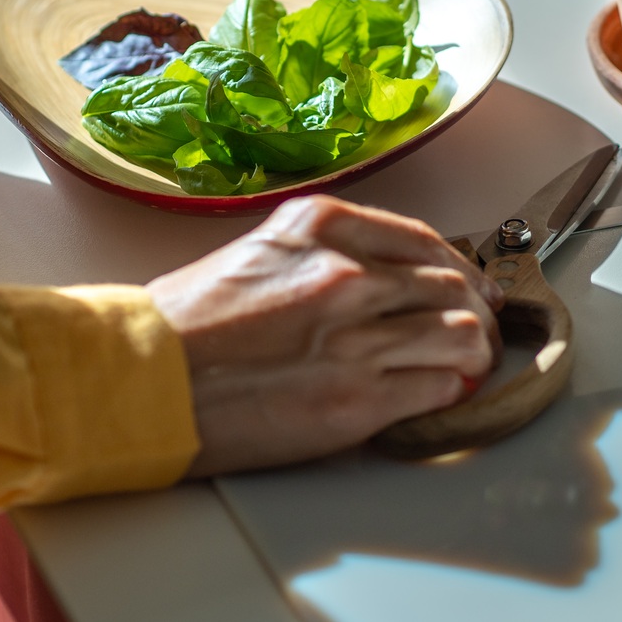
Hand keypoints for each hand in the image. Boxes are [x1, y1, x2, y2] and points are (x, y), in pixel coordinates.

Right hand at [147, 196, 503, 477]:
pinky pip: (440, 386)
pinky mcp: (358, 396)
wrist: (143, 379)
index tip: (466, 285)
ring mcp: (356, 333)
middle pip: (452, 283)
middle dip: (476, 310)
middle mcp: (347, 272)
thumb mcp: (257, 251)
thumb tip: (376, 281)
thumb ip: (320, 256)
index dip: (456, 267)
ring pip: (462, 332)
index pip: (421, 239)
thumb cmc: (184, 323)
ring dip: (474, 353)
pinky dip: (451, 391)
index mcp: (320, 226)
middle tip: (478, 331)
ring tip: (469, 367)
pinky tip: (442, 394)